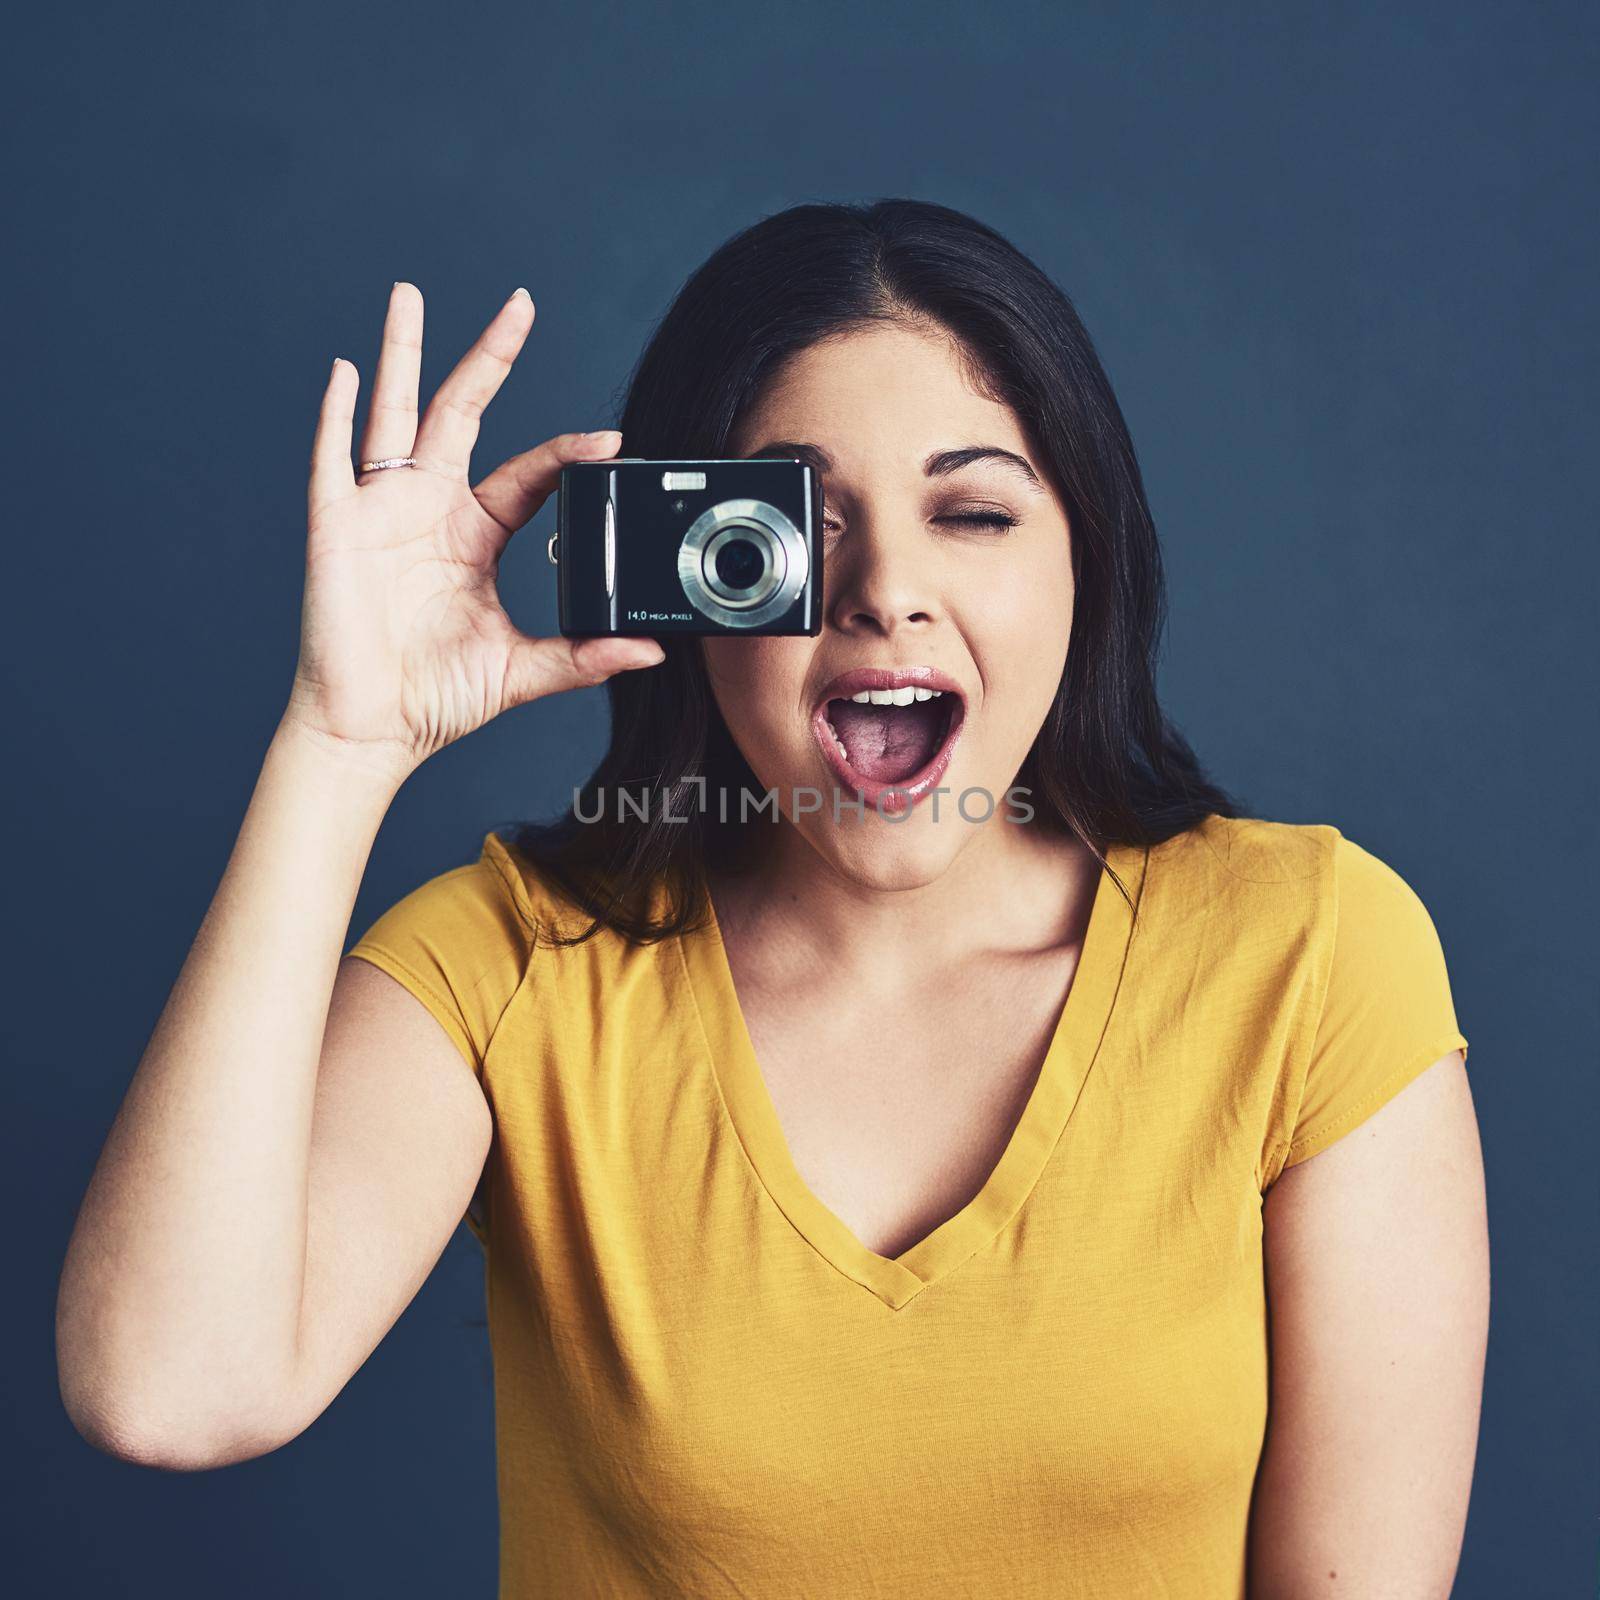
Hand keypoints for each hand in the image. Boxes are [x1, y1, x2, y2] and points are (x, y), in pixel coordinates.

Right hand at [283, 281, 663, 777]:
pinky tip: (345, 371)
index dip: (567, 454)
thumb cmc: (437, 697)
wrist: (373, 729)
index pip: (528, 473)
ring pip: (395, 414)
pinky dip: (336, 414)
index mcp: (474, 534)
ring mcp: (381, 511)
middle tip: (519, 304)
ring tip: (409, 295)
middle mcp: (430, 508)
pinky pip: (333, 460)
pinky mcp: (337, 527)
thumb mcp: (522, 671)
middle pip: (462, 412)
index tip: (610, 440)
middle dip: (488, 357)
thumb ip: (583, 658)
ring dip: (401, 353)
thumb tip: (648, 651)